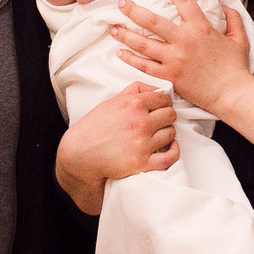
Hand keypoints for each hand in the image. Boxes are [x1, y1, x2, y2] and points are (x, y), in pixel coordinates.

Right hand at [55, 81, 178, 213]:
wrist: (80, 154)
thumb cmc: (94, 127)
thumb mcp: (111, 101)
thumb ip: (135, 90)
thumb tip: (157, 90)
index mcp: (133, 104)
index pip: (164, 99)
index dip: (165, 103)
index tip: (161, 109)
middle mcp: (140, 122)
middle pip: (170, 115)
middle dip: (166, 117)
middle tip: (160, 122)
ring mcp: (142, 143)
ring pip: (171, 134)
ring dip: (167, 134)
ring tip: (159, 135)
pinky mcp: (141, 162)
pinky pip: (169, 157)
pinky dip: (173, 152)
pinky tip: (170, 148)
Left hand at [111, 0, 253, 113]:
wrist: (231, 93)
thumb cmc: (235, 66)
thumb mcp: (239, 38)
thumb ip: (233, 18)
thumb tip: (224, 3)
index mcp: (201, 28)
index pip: (183, 2)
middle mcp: (184, 41)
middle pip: (152, 21)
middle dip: (133, 10)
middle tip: (121, 2)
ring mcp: (174, 59)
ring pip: (144, 44)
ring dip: (125, 34)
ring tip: (113, 28)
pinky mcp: (169, 76)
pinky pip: (145, 66)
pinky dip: (131, 59)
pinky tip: (120, 53)